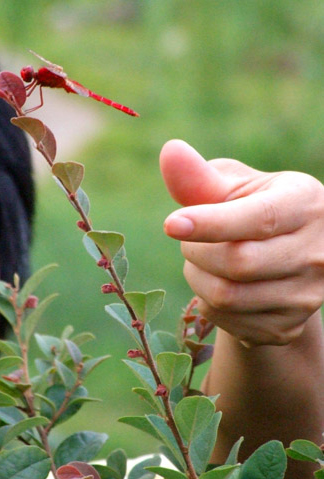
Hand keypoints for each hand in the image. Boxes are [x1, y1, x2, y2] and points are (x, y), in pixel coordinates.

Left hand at [160, 139, 323, 345]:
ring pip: (227, 297)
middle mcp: (317, 252)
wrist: (281, 259)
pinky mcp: (287, 327)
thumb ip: (201, 177)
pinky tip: (217, 283)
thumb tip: (170, 151)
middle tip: (189, 237)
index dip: (210, 223)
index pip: (258, 219)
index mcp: (306, 204)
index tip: (171, 224)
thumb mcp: (233, 188)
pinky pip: (226, 321)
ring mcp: (306, 296)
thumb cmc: (250, 210)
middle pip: (238, 263)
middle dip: (196, 250)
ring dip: (196, 277)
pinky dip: (206, 302)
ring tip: (202, 259)